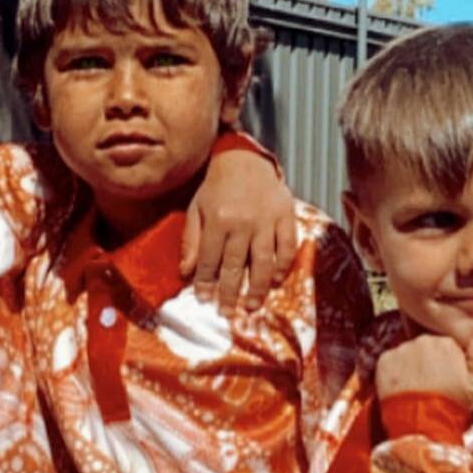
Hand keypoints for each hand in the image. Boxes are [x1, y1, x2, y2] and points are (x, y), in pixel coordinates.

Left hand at [180, 147, 297, 312]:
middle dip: (229, 294)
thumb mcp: (197, 208)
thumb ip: (191, 240)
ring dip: (257, 288)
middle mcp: (243, 222)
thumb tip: (185, 272)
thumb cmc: (217, 187)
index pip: (210, 260)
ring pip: (264, 262)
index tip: (204, 301)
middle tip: (226, 313)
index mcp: (218, 220)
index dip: (206, 283)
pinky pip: (287, 247)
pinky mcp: (286, 216)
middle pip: (236, 266)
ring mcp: (267, 221)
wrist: (246, 159)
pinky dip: (283, 267)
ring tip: (252, 307)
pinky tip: (275, 282)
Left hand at [375, 333, 472, 412]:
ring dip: (411, 366)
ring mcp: (401, 350)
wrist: (422, 425)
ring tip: (416, 387)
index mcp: (446, 342)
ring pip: (408, 353)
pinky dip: (394, 372)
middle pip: (426, 347)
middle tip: (431, 384)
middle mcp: (422, 341)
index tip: (447, 378)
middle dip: (428, 362)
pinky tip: (402, 387)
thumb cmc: (452, 405)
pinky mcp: (384, 362)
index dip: (448, 363)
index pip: (446, 346)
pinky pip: (390, 361)